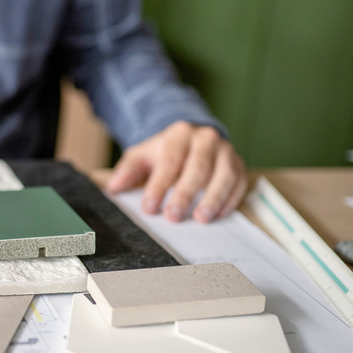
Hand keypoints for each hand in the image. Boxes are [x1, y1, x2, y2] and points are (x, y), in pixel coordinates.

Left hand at [106, 121, 246, 222]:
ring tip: (202, 218)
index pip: (169, 162)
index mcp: (179, 135)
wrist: (193, 137)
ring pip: (224, 175)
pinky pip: (239, 182)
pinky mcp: (239, 165)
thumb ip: (128, 170)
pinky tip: (219, 214)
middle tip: (173, 216)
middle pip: (197, 168)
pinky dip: (230, 199)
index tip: (149, 207)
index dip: (159, 186)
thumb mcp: (143, 154)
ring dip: (213, 198)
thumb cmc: (166, 151)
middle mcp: (206, 140)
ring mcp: (226, 151)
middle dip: (185, 194)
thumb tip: (114, 186)